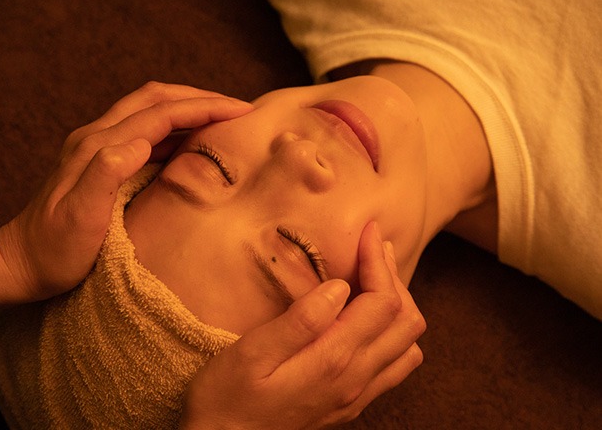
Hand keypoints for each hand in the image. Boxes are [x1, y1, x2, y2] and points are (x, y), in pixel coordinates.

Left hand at [0, 82, 252, 301]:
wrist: (21, 262)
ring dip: (188, 108)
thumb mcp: (79, 218)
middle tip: (238, 108)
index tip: (240, 110)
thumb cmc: (54, 249)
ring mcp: (99, 147)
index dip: (203, 107)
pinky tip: (191, 142)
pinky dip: (174, 128)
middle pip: (156, 99)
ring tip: (223, 119)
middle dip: (200, 97)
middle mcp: (98, 137)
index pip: (161, 113)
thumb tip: (138, 142)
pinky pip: (145, 131)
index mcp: (99, 147)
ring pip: (150, 110)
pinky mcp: (102, 161)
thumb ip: (104, 174)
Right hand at [180, 222, 425, 428]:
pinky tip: (369, 320)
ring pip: (408, 344)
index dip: (377, 261)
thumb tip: (339, 288)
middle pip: (405, 320)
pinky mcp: (351, 403)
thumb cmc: (228, 396)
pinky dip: (394, 334)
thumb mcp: (252, 352)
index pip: (381, 301)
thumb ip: (300, 321)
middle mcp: (356, 379)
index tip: (366, 232)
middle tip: (371, 248)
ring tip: (373, 279)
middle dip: (393, 277)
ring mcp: (358, 395)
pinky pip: (396, 367)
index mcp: (334, 359)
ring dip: (399, 306)